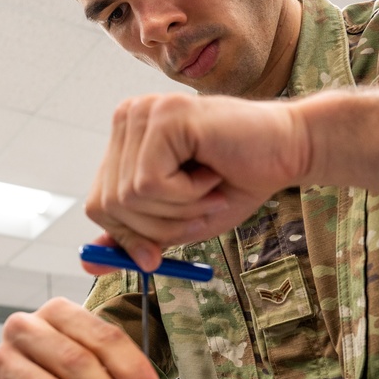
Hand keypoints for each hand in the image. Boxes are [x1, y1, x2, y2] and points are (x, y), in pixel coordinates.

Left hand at [86, 92, 310, 270]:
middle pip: (108, 205)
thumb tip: (88, 265)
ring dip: (178, 210)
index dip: (130, 236)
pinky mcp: (163, 116)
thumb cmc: (238, 182)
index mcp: (125, 138)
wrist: (290, 151)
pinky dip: (186, 195)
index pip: (98, 205)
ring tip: (209, 188)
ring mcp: (143, 113)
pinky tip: (211, 174)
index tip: (163, 247)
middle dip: (157, 226)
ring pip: (129, 198)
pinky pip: (149, 184)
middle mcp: (127, 118)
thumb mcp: (178, 220)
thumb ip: (135, 237)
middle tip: (200, 209)